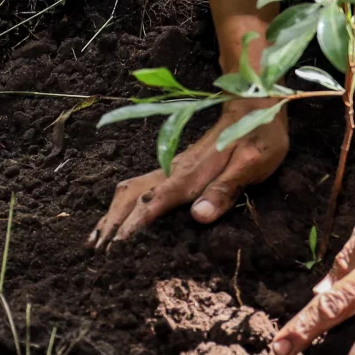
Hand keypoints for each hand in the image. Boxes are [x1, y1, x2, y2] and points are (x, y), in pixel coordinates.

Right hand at [89, 100, 288, 248]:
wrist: (254, 103)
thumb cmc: (259, 136)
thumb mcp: (252, 163)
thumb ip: (225, 189)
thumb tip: (198, 216)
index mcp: (191, 174)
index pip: (154, 203)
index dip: (134, 226)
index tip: (116, 249)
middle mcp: (174, 170)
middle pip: (132, 196)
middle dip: (112, 223)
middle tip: (96, 251)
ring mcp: (171, 167)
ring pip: (130, 190)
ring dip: (111, 213)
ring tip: (95, 238)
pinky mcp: (174, 167)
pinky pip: (139, 186)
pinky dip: (121, 203)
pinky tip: (115, 215)